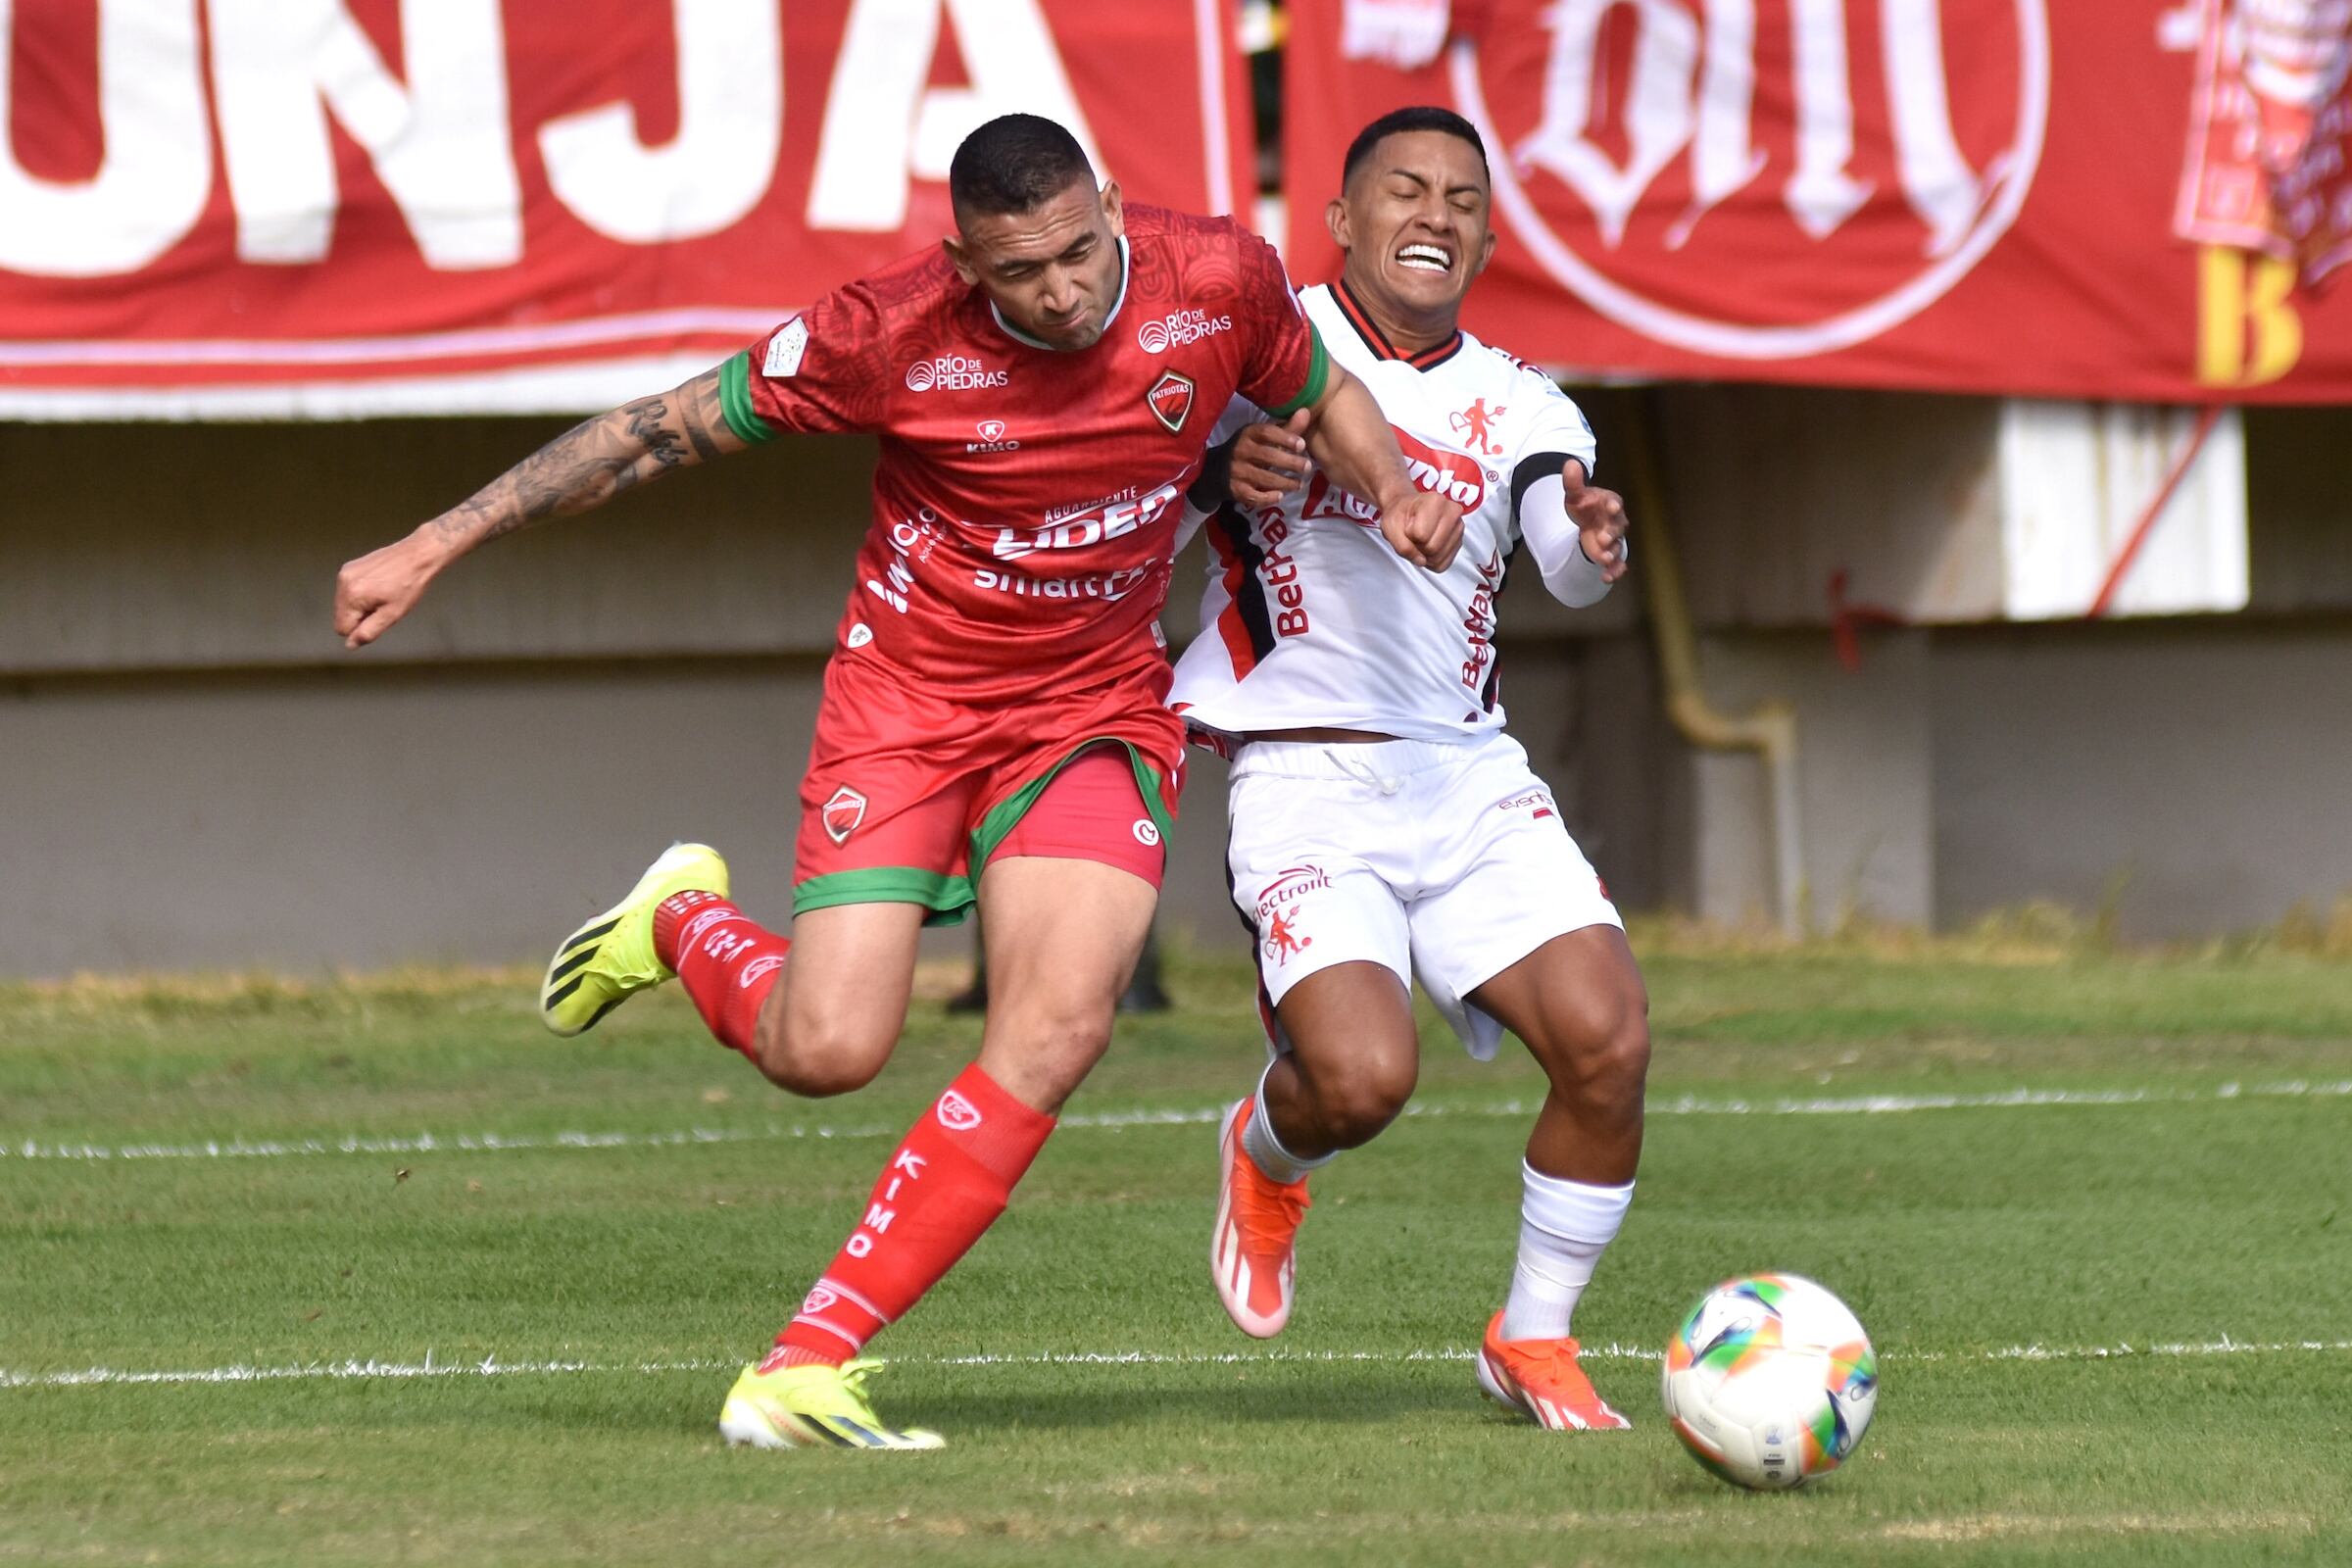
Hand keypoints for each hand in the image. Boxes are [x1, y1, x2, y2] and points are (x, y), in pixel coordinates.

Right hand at [334, 527, 451, 647]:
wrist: (418, 555)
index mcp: (351, 596)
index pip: (342, 629)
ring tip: (383, 595)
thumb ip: (368, 632)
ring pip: (345, 605)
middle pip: (342, 616)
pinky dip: (361, 594)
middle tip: (384, 606)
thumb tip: (350, 645)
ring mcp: (345, 572)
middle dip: (360, 617)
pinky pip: (349, 591)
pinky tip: (380, 586)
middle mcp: (343, 582)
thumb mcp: (392, 615)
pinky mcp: (350, 567)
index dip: (361, 629)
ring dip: (361, 606)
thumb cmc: (409, 584)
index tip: (379, 617)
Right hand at [1228, 410, 1311, 505]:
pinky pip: (1253, 496)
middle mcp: (1241, 451)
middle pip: (1268, 456)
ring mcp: (1237, 471)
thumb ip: (1287, 428)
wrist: (1216, 469)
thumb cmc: (1248, 449)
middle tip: (1307, 467)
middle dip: (1290, 463)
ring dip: (1285, 482)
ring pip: (1264, 478)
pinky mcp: (1236, 490)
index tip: (1302, 445)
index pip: (1266, 432)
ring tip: (1299, 484)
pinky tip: (1280, 496)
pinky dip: (1267, 498)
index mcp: (1248, 434)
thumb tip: (1306, 412)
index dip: (1285, 438)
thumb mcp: (1263, 437)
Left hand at [1378, 488, 1463, 572]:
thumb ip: (1402, 546)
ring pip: (1439, 558)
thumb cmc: (1400, 514)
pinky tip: (1427, 546)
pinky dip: (1432, 561)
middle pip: (1433, 548)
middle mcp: (1452, 512)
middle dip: (1418, 547)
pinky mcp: (1458, 542)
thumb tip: (1421, 560)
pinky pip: (1444, 564)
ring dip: (1425, 555)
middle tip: (1413, 535)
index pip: (1421, 535)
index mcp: (1435, 501)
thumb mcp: (1390, 526)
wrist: (1406, 510)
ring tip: (1420, 539)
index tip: (1408, 526)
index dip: (1409, 535)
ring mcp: (1458, 527)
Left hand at [1567, 481, 1629, 582]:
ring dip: (1611, 553)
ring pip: (1617, 547)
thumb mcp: (1576, 494)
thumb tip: (1570, 463)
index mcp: (1610, 504)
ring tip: (1604, 559)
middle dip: (1611, 533)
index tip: (1611, 506)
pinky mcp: (1611, 555)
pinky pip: (1617, 564)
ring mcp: (1614, 540)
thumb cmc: (1585, 506)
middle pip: (1618, 527)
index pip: (1614, 503)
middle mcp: (1616, 522)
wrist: (1588, 523)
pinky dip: (1614, 571)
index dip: (1613, 505)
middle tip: (1603, 538)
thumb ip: (1573, 482)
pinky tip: (1606, 578)